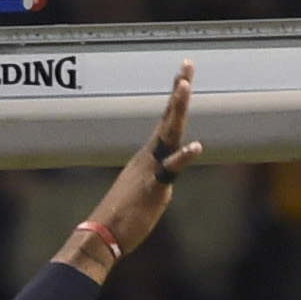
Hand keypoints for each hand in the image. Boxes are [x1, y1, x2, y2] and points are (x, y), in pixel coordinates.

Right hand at [60, 70, 199, 273]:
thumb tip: (165, 179)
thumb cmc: (124, 217)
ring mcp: (150, 170)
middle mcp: (148, 157)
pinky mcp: (153, 188)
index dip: (176, 99)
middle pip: (168, 119)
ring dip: (177, 111)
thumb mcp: (145, 192)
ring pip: (167, 136)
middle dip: (179, 92)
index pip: (166, 122)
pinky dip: (183, 157)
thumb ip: (158, 180)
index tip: (183, 75)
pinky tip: (197, 146)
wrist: (103, 234)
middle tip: (187, 65)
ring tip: (184, 86)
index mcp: (148, 157)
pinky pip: (169, 170)